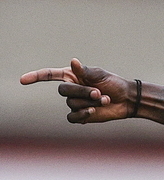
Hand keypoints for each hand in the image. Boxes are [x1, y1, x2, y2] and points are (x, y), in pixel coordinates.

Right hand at [20, 58, 134, 122]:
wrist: (125, 99)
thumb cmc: (113, 83)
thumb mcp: (100, 75)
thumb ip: (85, 71)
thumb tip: (73, 62)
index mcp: (71, 76)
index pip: (49, 75)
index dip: (35, 77)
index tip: (22, 80)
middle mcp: (71, 89)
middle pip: (63, 91)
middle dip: (81, 92)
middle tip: (98, 92)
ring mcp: (74, 103)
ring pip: (71, 104)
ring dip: (89, 103)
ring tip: (103, 99)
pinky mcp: (80, 116)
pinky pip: (72, 117)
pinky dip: (82, 115)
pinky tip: (93, 112)